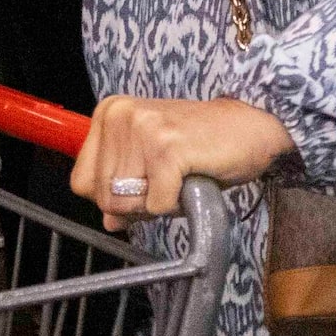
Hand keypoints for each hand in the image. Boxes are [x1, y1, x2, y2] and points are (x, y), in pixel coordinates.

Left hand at [72, 95, 294, 230]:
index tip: (145, 182)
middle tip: (169, 180)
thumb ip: (123, 188)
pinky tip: (193, 179)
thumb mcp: (153, 163)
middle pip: (103, 197)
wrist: (253, 127)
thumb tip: (109, 221)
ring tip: (182, 177)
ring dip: (159, 203)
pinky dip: (177, 205)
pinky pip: (157, 205)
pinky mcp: (167, 148)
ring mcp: (142, 129)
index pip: (82, 182)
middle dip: (138, 203)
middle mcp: (120, 115)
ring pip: (127, 204)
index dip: (113, 197)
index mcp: (109, 113)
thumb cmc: (204, 143)